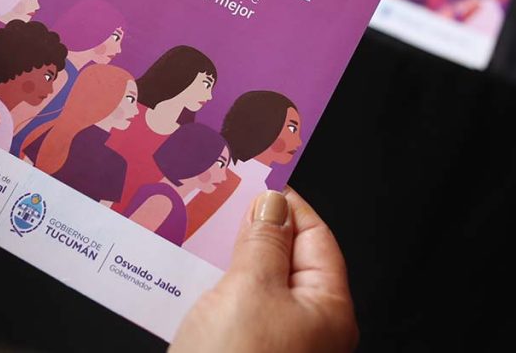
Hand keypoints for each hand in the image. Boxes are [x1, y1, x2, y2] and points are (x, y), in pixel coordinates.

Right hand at [170, 190, 357, 352]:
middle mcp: (308, 328)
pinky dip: (213, 288)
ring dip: (226, 259)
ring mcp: (275, 341)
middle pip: (283, 260)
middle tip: (219, 200)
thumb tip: (273, 203)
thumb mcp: (250, 289)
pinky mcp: (243, 350)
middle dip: (251, 230)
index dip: (286, 204)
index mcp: (329, 310)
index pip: (315, 237)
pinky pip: (233, 309)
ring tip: (196, 231)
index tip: (255, 179)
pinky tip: (186, 273)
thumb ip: (262, 242)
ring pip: (254, 285)